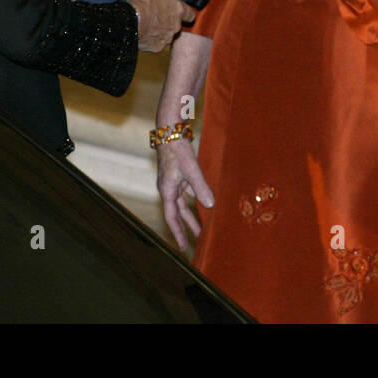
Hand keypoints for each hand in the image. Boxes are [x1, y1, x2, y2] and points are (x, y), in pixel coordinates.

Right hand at [127, 0, 195, 51]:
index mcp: (178, 10)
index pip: (191, 13)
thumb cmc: (143, 1)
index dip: (187, 11)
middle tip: (158, 15)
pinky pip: (154, 45)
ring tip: (148, 24)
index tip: (182, 10)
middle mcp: (175, 26)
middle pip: (177, 25)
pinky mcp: (154, 48)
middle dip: (169, 21)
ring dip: (159, 31)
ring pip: (166, 35)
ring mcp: (165, 38)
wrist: (128, 24)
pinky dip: (149, 40)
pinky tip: (141, 33)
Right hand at [156, 128, 213, 248]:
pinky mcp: (180, 173)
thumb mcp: (190, 170)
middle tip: (195, 241)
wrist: (170, 131)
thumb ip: (200, 187)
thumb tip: (210, 206)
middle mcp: (169, 188)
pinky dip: (196, 198)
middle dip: (187, 227)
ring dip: (192, 214)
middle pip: (178, 213)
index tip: (183, 247)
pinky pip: (188, 191)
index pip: (172, 217)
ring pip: (184, 203)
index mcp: (167, 190)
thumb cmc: (177, 150)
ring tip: (201, 226)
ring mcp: (174, 181)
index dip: (178, 232)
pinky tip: (204, 202)